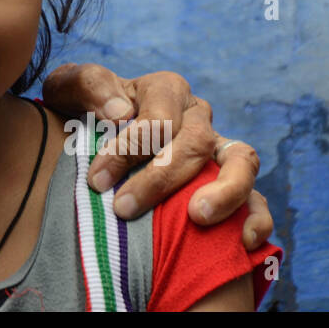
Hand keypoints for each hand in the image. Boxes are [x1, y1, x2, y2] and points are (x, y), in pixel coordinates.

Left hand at [41, 63, 274, 250]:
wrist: (92, 133)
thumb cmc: (83, 112)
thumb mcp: (71, 88)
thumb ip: (89, 85)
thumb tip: (121, 112)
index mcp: (166, 90)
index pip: (158, 117)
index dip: (129, 148)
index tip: (97, 180)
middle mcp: (198, 116)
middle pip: (194, 142)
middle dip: (159, 178)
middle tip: (123, 208)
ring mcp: (219, 149)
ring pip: (242, 162)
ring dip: (224, 191)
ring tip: (196, 217)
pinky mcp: (231, 182)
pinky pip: (257, 199)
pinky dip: (257, 218)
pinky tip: (243, 242)